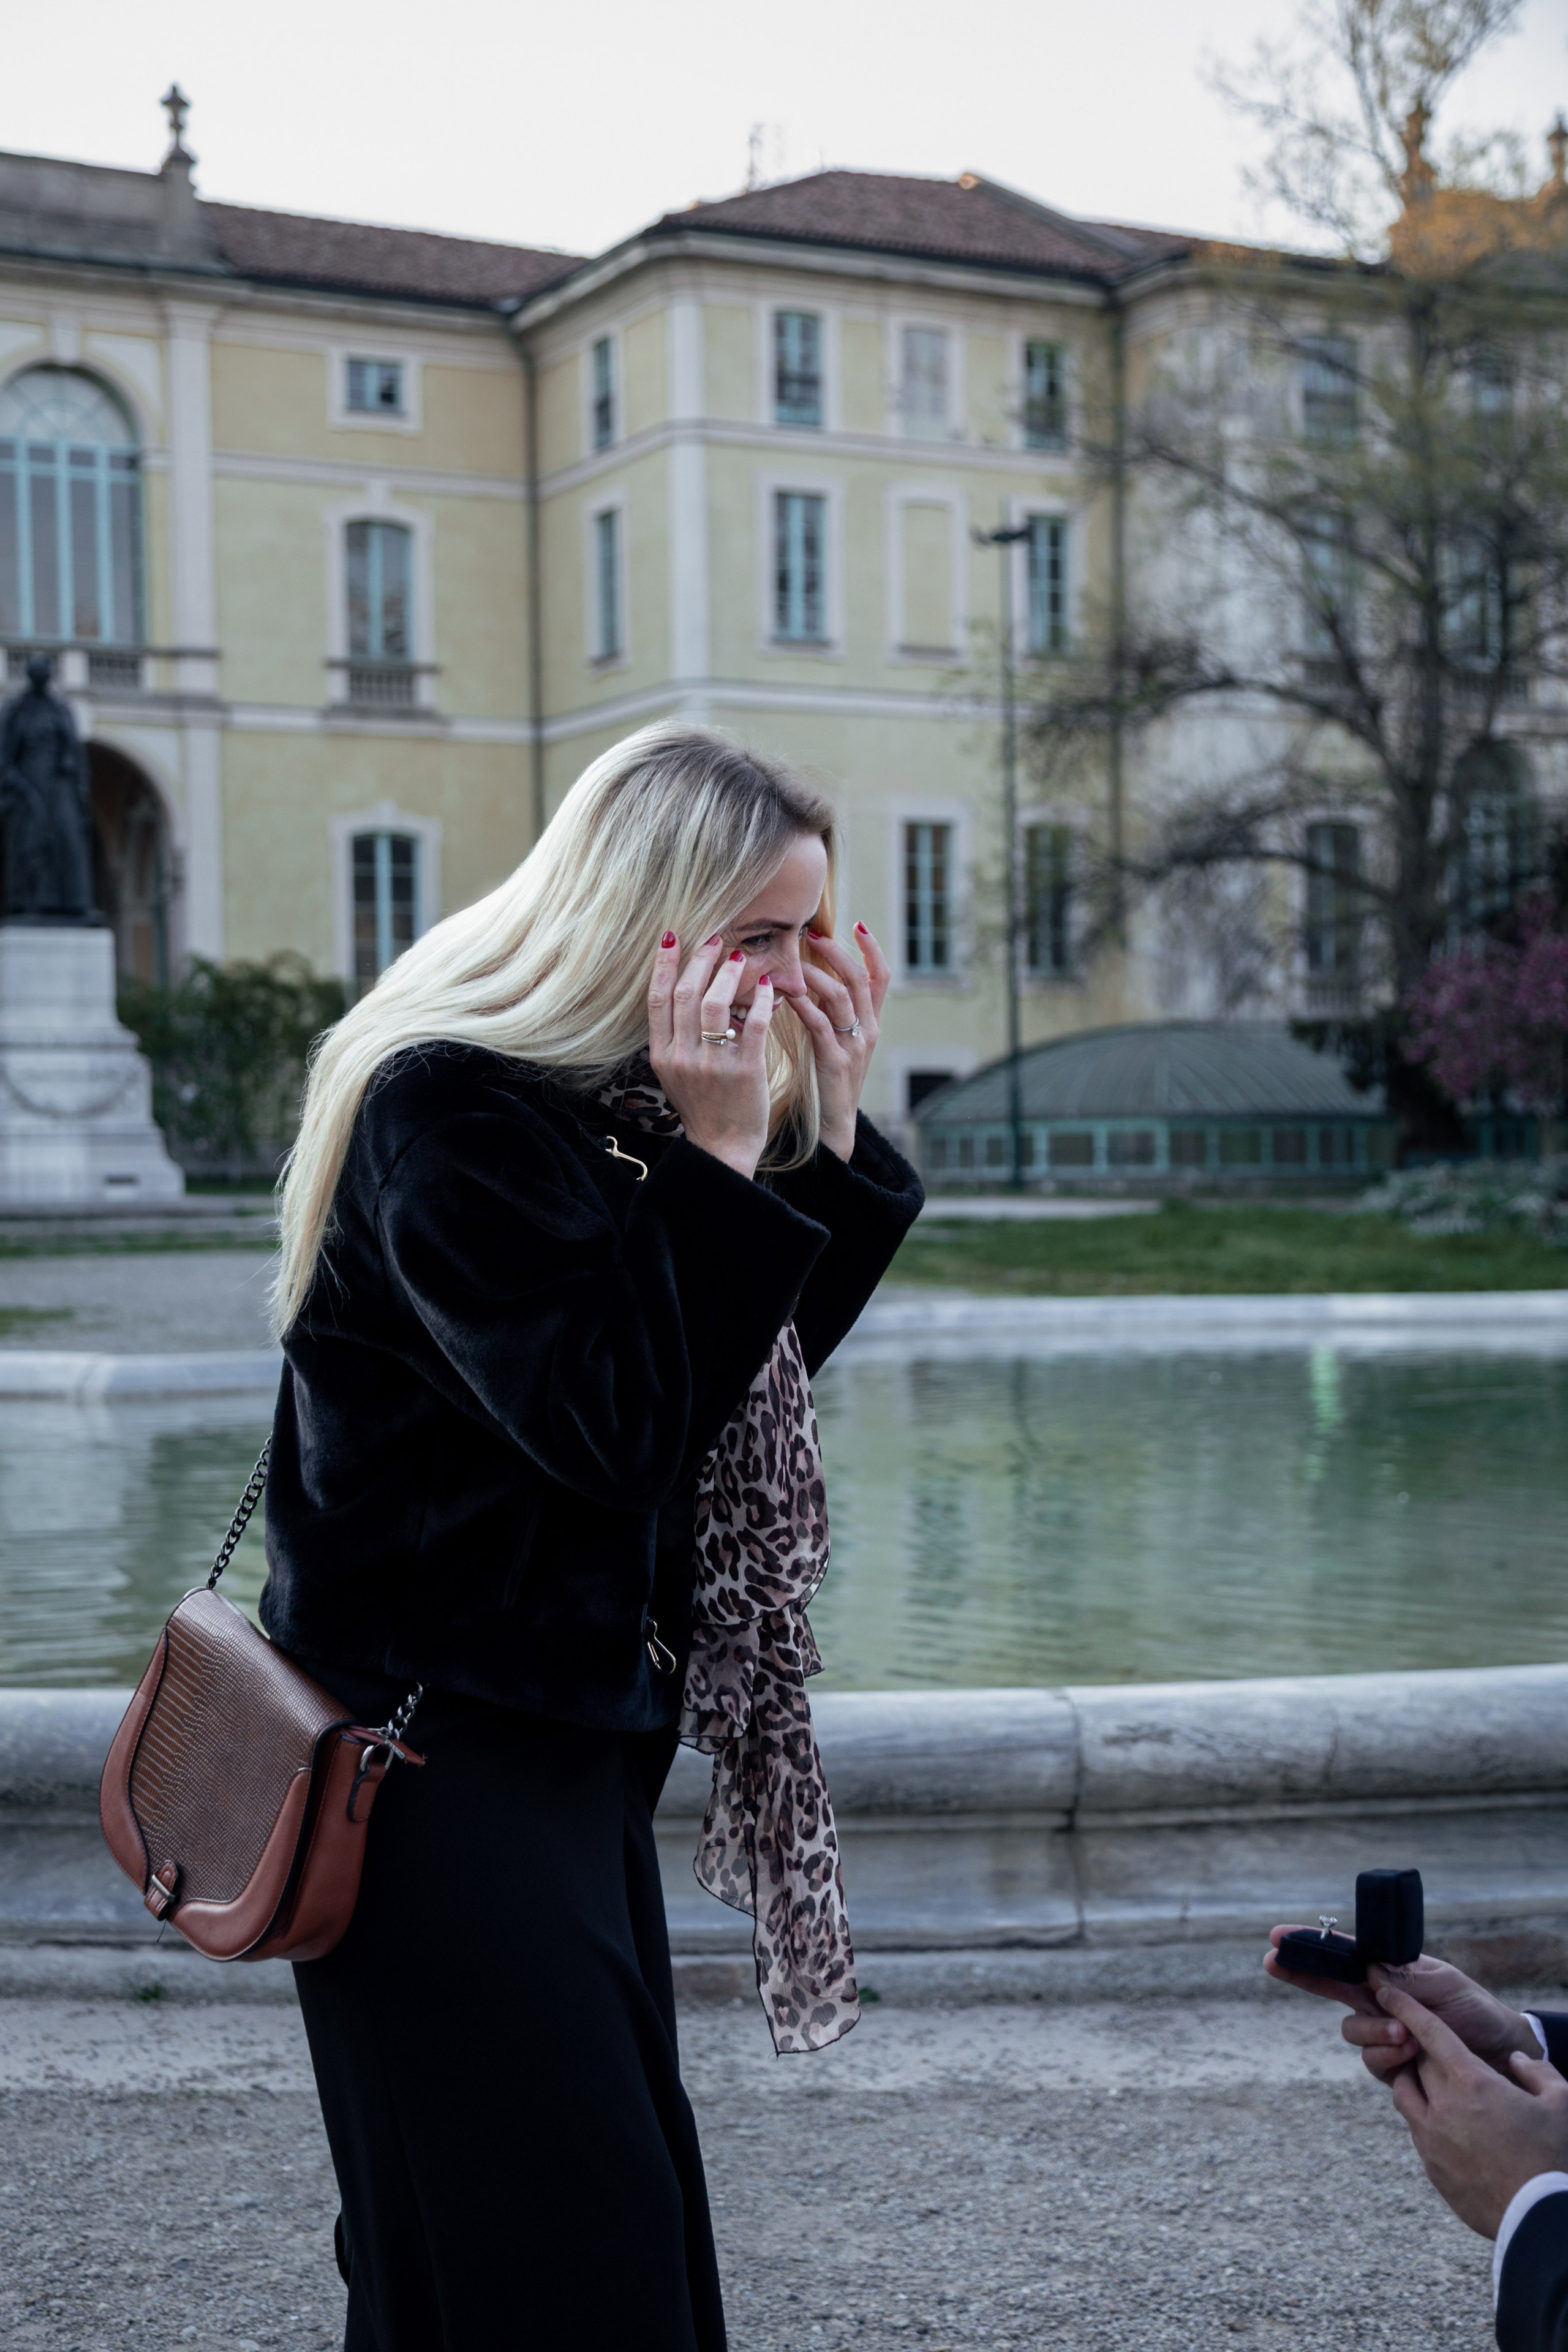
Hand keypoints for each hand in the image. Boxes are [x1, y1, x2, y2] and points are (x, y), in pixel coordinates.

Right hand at [647, 932, 775, 1180]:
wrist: (724, 1146)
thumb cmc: (703, 1104)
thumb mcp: (676, 1071)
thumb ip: (677, 1034)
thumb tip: (689, 986)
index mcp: (662, 1054)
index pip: (657, 999)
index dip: (663, 964)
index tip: (672, 937)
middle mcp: (682, 1056)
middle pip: (686, 994)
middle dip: (700, 960)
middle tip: (714, 939)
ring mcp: (713, 1064)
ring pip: (716, 1004)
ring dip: (729, 973)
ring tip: (740, 956)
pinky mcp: (745, 1071)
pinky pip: (755, 1024)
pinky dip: (763, 1000)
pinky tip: (769, 986)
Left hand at [778, 922, 889, 1160]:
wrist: (835, 1123)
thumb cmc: (830, 1077)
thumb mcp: (837, 1038)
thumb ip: (831, 1009)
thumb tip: (811, 973)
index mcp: (871, 1022)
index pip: (882, 977)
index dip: (872, 949)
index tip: (857, 923)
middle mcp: (868, 1030)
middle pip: (861, 980)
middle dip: (839, 953)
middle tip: (814, 935)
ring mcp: (854, 1046)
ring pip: (841, 998)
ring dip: (817, 976)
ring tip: (796, 963)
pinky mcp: (834, 1061)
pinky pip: (820, 1025)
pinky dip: (803, 1005)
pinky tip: (787, 994)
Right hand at [1265, 1930, 1542, 2082]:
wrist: (1501, 2055)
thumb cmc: (1475, 2011)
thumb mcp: (1443, 1985)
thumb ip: (1404, 1980)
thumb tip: (1368, 1969)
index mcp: (1389, 1972)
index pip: (1344, 1956)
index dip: (1310, 1948)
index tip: (1276, 1938)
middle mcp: (1379, 2001)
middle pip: (1329, 1989)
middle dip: (1303, 1977)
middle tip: (1278, 1965)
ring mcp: (1383, 2035)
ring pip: (1350, 2031)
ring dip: (1373, 2031)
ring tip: (1405, 2034)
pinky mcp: (1392, 2067)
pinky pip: (1371, 2061)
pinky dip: (1388, 2055)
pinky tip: (1411, 2052)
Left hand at [1380, 1984, 1567, 2238]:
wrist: (1540, 2220)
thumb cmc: (1554, 2158)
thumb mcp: (1560, 2103)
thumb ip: (1536, 2072)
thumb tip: (1515, 2061)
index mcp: (1472, 2083)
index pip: (1429, 2033)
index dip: (1407, 2007)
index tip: (1385, 1991)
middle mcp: (1443, 2107)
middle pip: (1416, 2063)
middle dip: (1424, 2052)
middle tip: (1440, 2052)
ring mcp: (1432, 2140)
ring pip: (1407, 2096)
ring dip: (1417, 2084)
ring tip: (1441, 2087)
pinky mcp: (1432, 2169)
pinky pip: (1418, 2132)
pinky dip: (1428, 2121)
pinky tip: (1453, 2129)